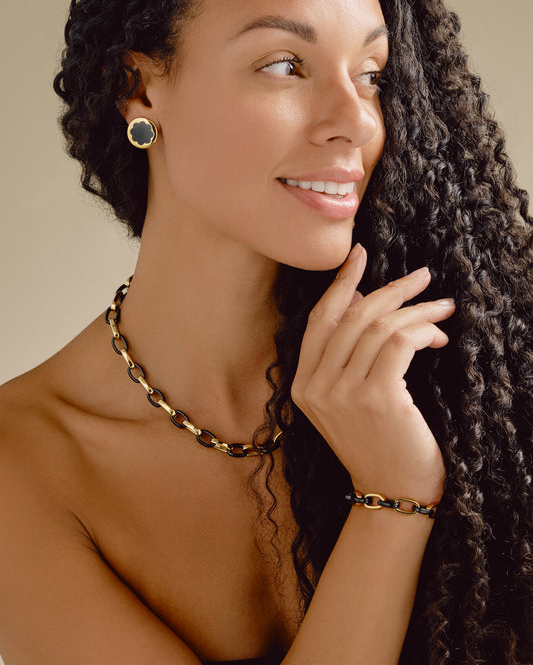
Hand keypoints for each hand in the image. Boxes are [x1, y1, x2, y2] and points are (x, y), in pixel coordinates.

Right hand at [291, 245, 454, 503]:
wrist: (394, 493)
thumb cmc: (379, 442)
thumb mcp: (350, 398)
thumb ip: (348, 354)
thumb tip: (365, 300)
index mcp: (302, 384)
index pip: (320, 319)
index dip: (341, 283)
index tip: (359, 254)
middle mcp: (316, 386)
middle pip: (353, 316)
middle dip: (392, 290)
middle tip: (423, 277)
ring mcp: (343, 393)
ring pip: (379, 327)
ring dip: (417, 311)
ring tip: (442, 307)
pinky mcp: (377, 398)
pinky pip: (399, 344)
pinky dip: (422, 331)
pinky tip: (438, 336)